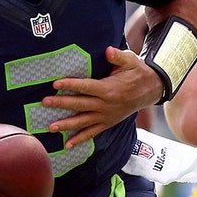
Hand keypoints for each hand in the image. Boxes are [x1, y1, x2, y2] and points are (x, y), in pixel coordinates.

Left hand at [41, 46, 163, 147]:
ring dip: (67, 125)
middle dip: (61, 103)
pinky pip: (92, 133)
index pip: (86, 87)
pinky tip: (67, 145)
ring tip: (51, 127)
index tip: (56, 83)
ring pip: (84, 121)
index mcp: (109, 89)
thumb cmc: (138, 73)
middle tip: (44, 102)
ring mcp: (106, 115)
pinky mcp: (108, 122)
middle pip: (80, 104)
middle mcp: (106, 104)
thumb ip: (119, 56)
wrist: (151, 90)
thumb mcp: (132, 61)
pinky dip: (80, 139)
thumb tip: (108, 51)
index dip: (71, 85)